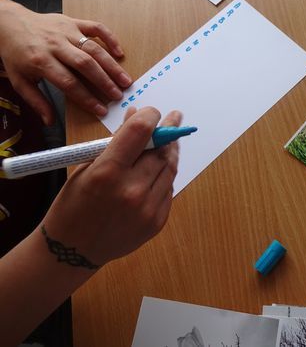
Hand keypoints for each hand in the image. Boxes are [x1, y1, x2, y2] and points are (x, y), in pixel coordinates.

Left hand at [0, 0, 132, 124]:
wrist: (9, 23)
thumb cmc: (16, 53)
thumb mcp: (19, 80)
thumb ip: (36, 101)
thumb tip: (50, 121)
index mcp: (41, 61)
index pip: (69, 83)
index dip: (87, 98)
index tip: (101, 110)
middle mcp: (56, 45)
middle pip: (85, 65)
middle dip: (104, 82)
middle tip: (118, 96)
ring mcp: (66, 31)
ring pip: (94, 48)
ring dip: (112, 66)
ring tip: (125, 80)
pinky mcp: (74, 21)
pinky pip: (96, 27)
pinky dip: (110, 39)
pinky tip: (119, 53)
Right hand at [40, 107, 180, 265]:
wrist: (72, 252)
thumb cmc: (73, 205)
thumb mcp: (86, 168)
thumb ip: (114, 143)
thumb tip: (136, 116)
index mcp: (108, 173)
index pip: (140, 131)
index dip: (150, 116)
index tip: (153, 112)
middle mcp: (132, 190)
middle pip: (160, 150)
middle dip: (167, 131)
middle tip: (174, 118)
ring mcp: (147, 209)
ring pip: (169, 169)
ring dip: (170, 152)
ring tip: (170, 140)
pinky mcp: (157, 222)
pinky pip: (168, 189)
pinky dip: (165, 175)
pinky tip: (160, 168)